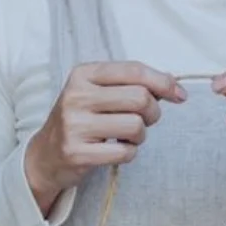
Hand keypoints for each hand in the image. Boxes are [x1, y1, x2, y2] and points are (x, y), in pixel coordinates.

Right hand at [26, 61, 185, 213]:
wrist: (46, 154)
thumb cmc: (82, 119)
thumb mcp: (98, 92)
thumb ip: (132, 84)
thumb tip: (173, 84)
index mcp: (83, 74)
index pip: (134, 71)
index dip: (163, 82)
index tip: (179, 94)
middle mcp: (76, 96)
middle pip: (140, 98)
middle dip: (153, 112)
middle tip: (146, 119)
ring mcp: (74, 125)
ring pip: (135, 126)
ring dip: (140, 135)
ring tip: (126, 136)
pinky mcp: (77, 152)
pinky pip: (125, 152)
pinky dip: (129, 153)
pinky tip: (116, 150)